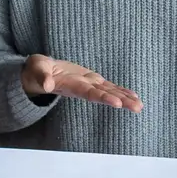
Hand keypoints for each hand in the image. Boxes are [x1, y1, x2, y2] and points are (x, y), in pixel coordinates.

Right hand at [21, 55, 142, 111]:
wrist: (40, 74)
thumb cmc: (37, 71)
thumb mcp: (37, 70)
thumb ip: (41, 76)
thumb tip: (46, 84)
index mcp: (72, 86)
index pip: (90, 93)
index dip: (104, 97)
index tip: (117, 103)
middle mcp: (83, 88)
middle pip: (104, 95)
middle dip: (121, 101)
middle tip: (137, 107)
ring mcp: (88, 85)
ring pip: (110, 92)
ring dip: (125, 99)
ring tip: (139, 105)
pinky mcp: (91, 80)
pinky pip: (108, 87)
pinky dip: (121, 91)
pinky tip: (133, 96)